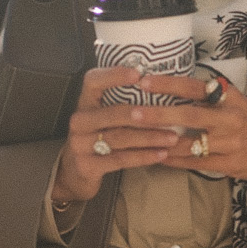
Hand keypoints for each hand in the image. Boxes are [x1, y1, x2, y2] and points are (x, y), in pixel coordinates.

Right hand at [52, 66, 186, 203]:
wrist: (74, 173)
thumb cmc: (97, 139)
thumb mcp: (101, 118)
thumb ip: (119, 103)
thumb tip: (158, 86)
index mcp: (84, 103)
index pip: (93, 81)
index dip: (114, 75)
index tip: (139, 74)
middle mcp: (79, 121)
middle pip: (114, 113)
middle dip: (146, 116)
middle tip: (172, 117)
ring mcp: (80, 144)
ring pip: (120, 138)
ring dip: (150, 138)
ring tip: (172, 138)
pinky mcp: (87, 166)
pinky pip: (120, 159)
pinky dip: (143, 157)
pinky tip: (161, 154)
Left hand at [127, 76, 246, 192]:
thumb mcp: (238, 100)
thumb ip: (212, 95)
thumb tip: (176, 86)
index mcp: (229, 98)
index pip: (195, 87)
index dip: (169, 84)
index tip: (145, 80)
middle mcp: (230, 119)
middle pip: (190, 116)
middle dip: (159, 115)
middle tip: (132, 113)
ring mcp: (230, 144)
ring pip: (189, 145)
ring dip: (161, 144)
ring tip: (136, 140)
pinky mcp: (230, 165)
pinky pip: (196, 164)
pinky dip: (174, 162)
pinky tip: (157, 159)